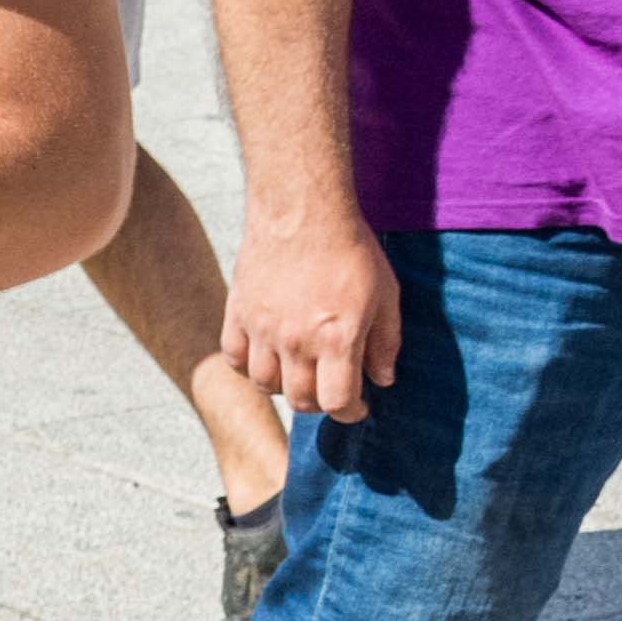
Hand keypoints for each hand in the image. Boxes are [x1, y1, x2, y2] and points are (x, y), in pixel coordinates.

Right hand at [223, 208, 400, 422]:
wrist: (303, 208)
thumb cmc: (351, 249)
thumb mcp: (386, 295)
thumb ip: (386, 343)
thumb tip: (383, 381)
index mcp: (337, 338)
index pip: (337, 403)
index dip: (351, 412)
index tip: (358, 405)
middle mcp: (296, 340)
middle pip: (300, 401)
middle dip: (320, 403)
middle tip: (330, 388)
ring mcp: (262, 327)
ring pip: (264, 384)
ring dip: (284, 386)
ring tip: (299, 372)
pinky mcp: (238, 311)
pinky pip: (234, 357)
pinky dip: (249, 365)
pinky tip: (266, 355)